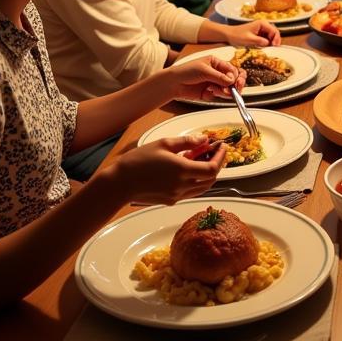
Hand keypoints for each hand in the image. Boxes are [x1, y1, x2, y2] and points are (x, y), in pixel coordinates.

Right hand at [109, 136, 227, 204]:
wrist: (119, 184)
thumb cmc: (138, 162)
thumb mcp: (164, 144)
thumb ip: (187, 142)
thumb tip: (204, 140)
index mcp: (182, 170)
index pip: (212, 168)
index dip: (221, 158)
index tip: (222, 147)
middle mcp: (182, 186)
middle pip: (211, 180)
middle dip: (217, 165)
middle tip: (214, 151)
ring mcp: (177, 196)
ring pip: (202, 188)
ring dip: (207, 174)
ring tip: (202, 158)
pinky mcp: (170, 201)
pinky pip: (190, 192)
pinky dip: (195, 181)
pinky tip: (188, 169)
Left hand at [165, 54, 245, 98]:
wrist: (173, 84)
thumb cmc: (186, 71)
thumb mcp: (204, 70)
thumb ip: (219, 77)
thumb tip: (232, 81)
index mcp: (216, 63)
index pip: (232, 70)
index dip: (236, 76)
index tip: (236, 82)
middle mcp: (217, 73)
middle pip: (233, 80)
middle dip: (236, 85)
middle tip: (236, 90)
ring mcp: (214, 83)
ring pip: (228, 89)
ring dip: (225, 91)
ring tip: (217, 91)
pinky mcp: (209, 92)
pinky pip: (219, 95)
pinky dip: (216, 94)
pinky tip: (209, 92)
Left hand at [225, 20, 280, 46]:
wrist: (228, 34)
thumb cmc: (237, 36)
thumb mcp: (249, 40)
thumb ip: (260, 41)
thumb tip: (269, 44)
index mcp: (262, 24)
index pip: (274, 31)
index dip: (276, 39)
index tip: (274, 46)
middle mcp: (263, 25)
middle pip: (274, 33)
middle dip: (275, 40)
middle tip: (273, 49)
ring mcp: (261, 29)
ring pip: (271, 36)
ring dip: (271, 42)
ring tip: (269, 49)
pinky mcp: (258, 33)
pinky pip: (266, 38)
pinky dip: (266, 43)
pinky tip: (264, 47)